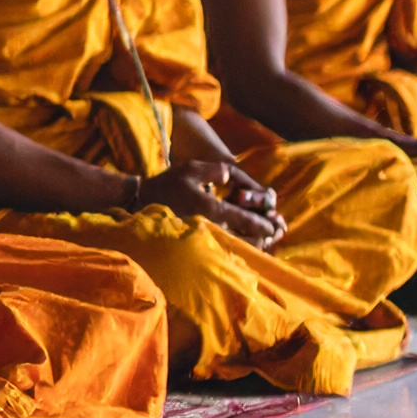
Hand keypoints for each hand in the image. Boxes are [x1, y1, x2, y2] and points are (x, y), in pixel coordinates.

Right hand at [131, 160, 285, 248]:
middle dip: (262, 237)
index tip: (275, 225)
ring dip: (252, 244)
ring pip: (234, 246)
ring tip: (263, 241)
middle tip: (274, 234)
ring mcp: (201, 236)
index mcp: (210, 208)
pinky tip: (243, 244)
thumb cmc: (168, 184)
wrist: (141, 202)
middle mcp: (208, 226)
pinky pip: (222, 248)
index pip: (244, 220)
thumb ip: (217, 171)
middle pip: (244, 239)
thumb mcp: (191, 169)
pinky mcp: (195, 242)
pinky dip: (237, 247)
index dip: (263, 223)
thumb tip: (235, 176)